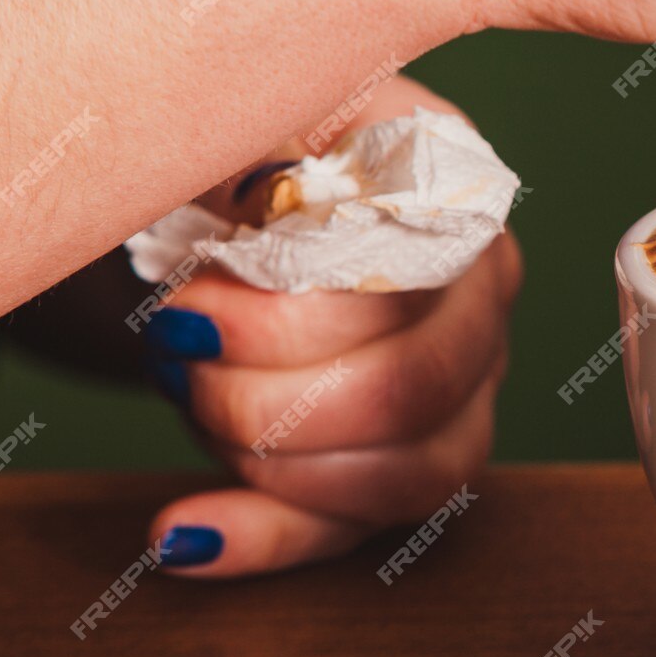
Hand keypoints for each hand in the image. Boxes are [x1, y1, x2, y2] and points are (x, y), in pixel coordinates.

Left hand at [139, 77, 520, 577]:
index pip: (413, 290)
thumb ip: (265, 141)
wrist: (200, 211)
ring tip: (187, 406)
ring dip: (270, 458)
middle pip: (414, 388)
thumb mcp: (241, 118)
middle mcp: (481, 298)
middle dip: (268, 395)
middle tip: (174, 357)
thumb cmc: (228, 160)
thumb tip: (267, 192)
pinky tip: (185, 532)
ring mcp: (460, 390)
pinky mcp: (407, 462)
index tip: (185, 306)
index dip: (294, 320)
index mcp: (457, 199)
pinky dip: (263, 538)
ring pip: (412, 470)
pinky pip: (358, 527)